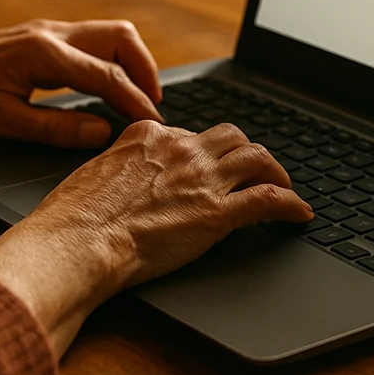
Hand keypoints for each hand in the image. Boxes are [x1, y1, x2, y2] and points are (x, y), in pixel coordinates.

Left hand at [0, 19, 163, 146]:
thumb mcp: (0, 123)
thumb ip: (55, 128)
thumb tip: (101, 133)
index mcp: (42, 53)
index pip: (107, 76)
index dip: (137, 103)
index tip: (156, 127)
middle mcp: (48, 33)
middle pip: (119, 38)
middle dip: (145, 70)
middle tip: (153, 109)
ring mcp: (44, 32)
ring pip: (106, 36)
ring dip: (129, 64)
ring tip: (137, 102)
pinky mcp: (37, 39)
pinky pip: (87, 43)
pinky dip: (109, 63)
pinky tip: (106, 91)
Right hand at [0, 120, 312, 354]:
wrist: (77, 241)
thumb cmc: (74, 217)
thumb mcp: (94, 171)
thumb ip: (120, 164)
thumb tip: (124, 173)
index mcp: (148, 135)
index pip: (189, 133)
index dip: (204, 151)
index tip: (208, 164)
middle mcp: (180, 148)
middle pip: (231, 137)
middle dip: (246, 152)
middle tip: (253, 170)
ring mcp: (202, 179)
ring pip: (257, 158)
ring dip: (275, 172)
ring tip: (283, 186)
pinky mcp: (217, 212)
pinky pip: (268, 199)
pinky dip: (290, 205)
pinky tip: (299, 214)